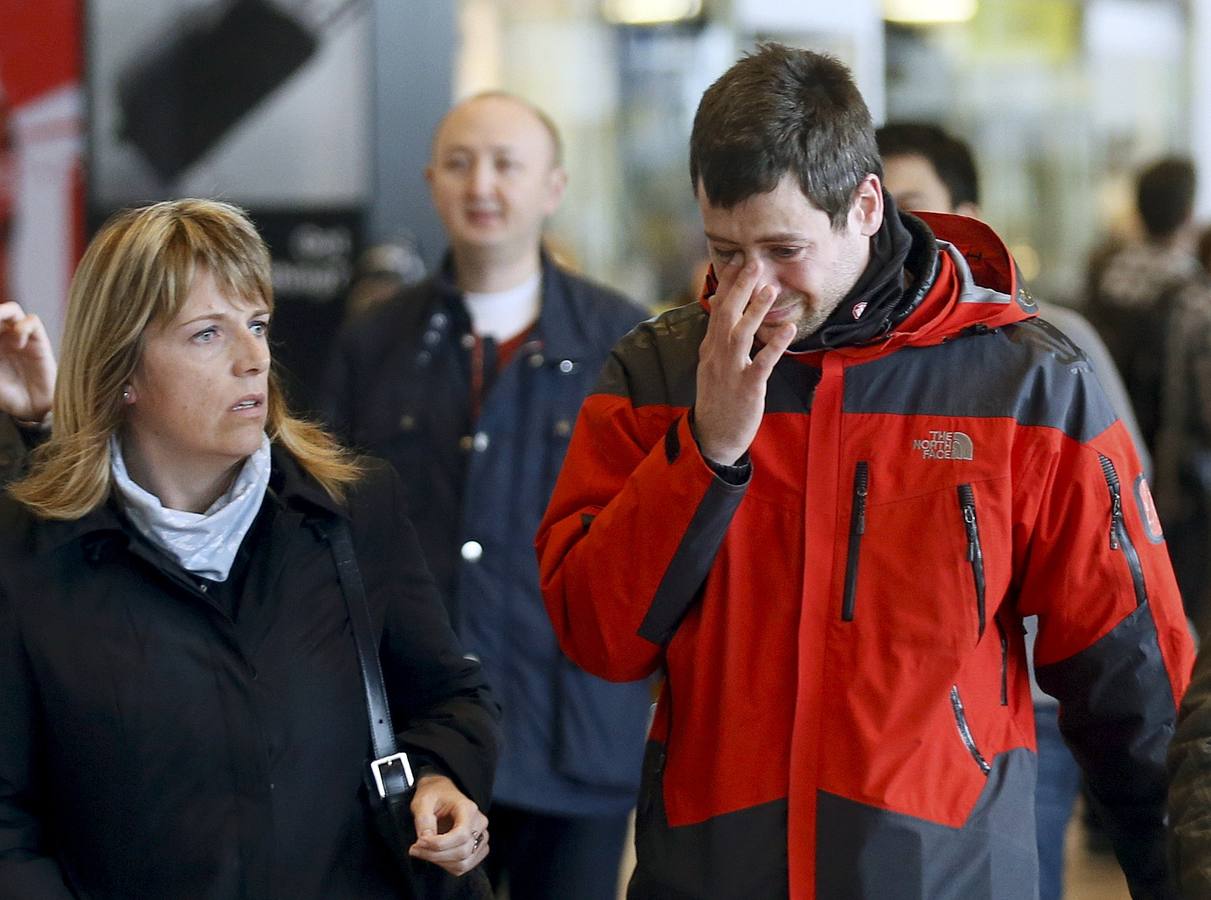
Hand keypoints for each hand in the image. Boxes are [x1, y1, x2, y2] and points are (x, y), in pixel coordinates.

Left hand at [0, 302, 55, 424]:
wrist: (30, 409)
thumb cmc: (6, 396)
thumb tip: (0, 345)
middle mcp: (3, 337)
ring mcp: (21, 338)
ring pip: (13, 311)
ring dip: (4, 313)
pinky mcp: (39, 342)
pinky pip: (32, 322)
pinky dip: (23, 327)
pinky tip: (18, 344)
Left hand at [407, 774, 488, 875]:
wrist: (441, 792)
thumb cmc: (435, 795)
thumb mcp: (423, 801)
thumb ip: (424, 820)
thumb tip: (426, 840)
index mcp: (469, 809)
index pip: (461, 835)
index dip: (439, 844)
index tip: (420, 842)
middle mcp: (479, 823)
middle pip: (462, 851)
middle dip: (434, 854)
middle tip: (415, 848)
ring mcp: (481, 837)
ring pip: (463, 862)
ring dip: (439, 862)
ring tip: (423, 852)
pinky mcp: (477, 848)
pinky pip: (463, 866)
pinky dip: (446, 865)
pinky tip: (435, 855)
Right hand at [692, 260, 795, 464]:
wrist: (713, 437)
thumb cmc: (718, 400)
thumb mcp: (712, 367)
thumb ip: (719, 341)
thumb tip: (725, 315)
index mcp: (710, 349)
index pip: (716, 309)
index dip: (726, 284)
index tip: (736, 261)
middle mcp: (716, 356)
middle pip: (726, 315)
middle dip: (739, 287)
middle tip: (752, 262)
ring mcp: (730, 371)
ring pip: (740, 334)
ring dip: (755, 310)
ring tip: (769, 288)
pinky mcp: (747, 388)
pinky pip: (762, 363)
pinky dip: (774, 345)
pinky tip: (788, 330)